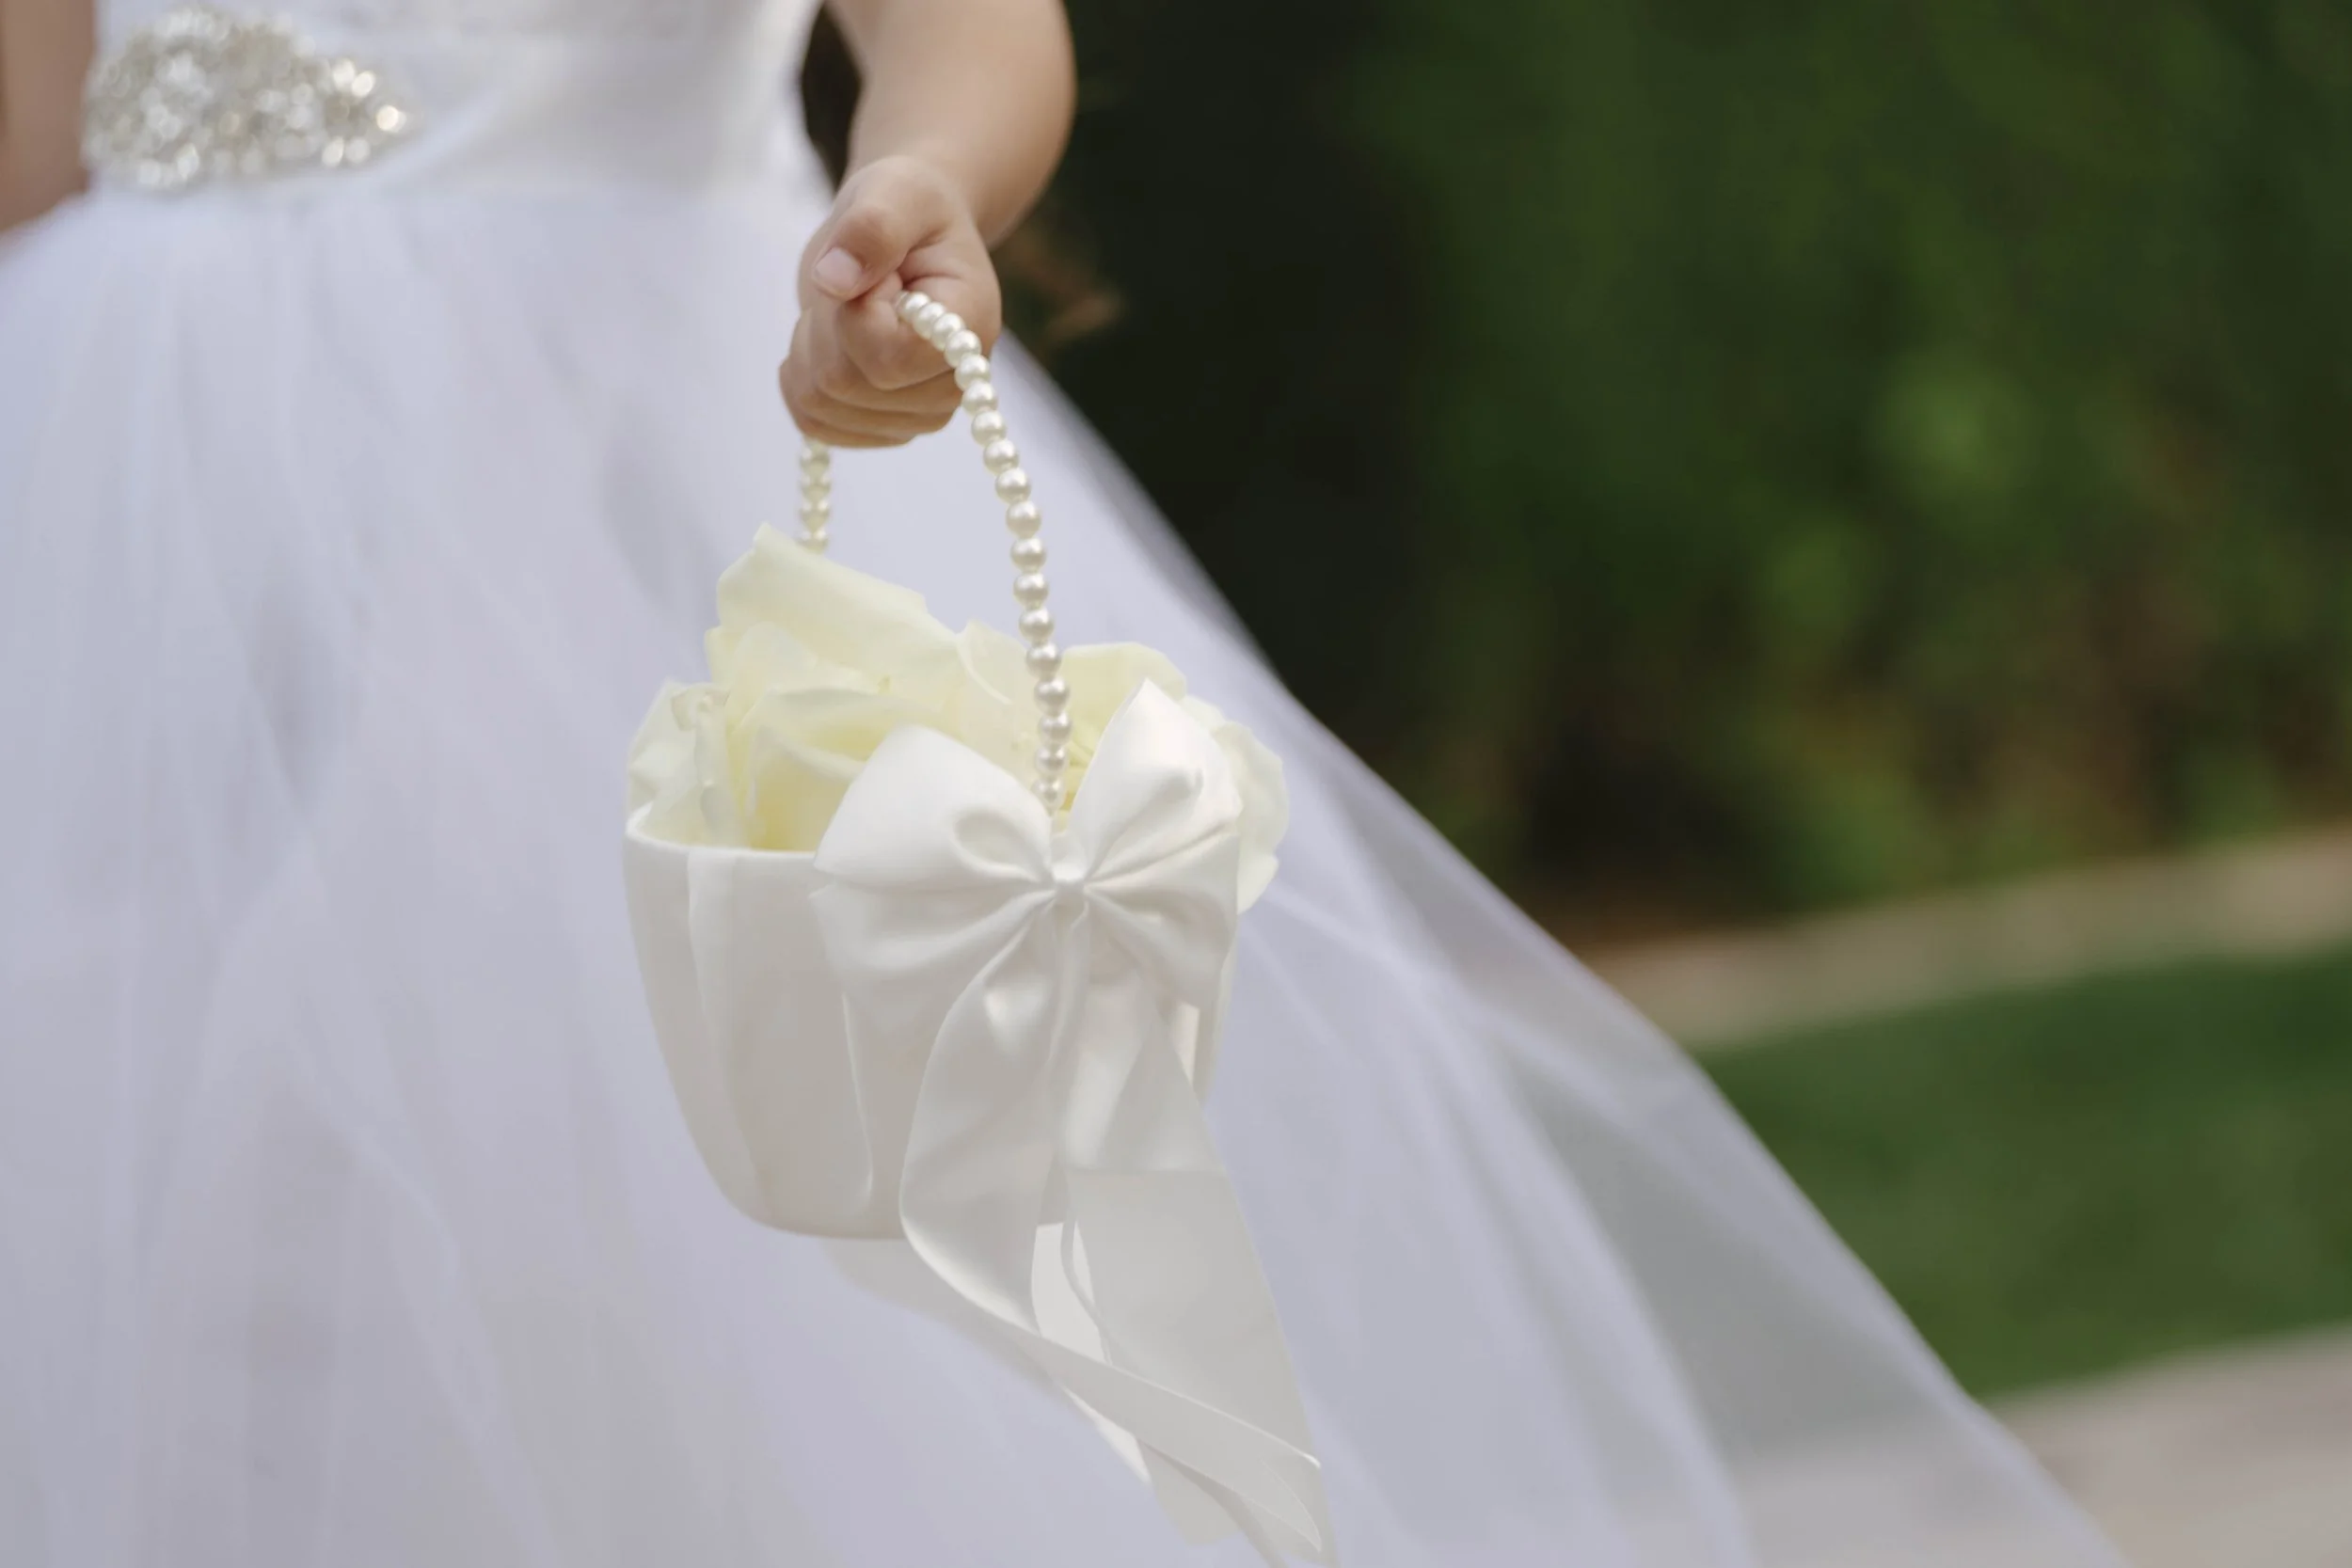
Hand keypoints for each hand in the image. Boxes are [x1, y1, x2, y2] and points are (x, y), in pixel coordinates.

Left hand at [780, 155, 1001, 447]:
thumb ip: (872, 228)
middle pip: (847, 385)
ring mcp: (919, 417)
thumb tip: (833, 279)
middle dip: (825, 325)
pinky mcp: (885, 428)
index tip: (875, 273)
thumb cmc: (910, 208)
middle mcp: (952, 388)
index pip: (888, 359)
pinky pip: (814, 424)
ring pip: (822, 405)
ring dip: (809, 347)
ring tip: (846, 308)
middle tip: (854, 283)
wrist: (910, 235)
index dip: (855, 313)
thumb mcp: (896, 192)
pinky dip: (799, 380)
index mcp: (969, 330)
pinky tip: (825, 343)